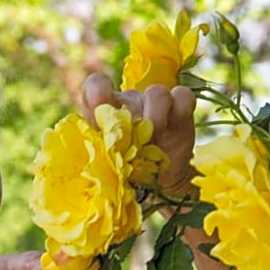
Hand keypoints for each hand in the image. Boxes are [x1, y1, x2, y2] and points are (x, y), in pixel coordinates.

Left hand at [80, 73, 196, 196]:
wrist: (155, 184)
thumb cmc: (122, 170)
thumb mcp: (106, 163)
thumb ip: (98, 152)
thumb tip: (87, 155)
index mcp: (105, 111)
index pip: (96, 85)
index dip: (98, 89)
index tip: (100, 103)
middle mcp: (129, 103)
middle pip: (130, 93)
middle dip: (133, 118)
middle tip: (134, 142)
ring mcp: (155, 104)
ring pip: (158, 93)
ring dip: (156, 117)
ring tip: (154, 139)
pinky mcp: (179, 110)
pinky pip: (183, 96)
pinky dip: (179, 110)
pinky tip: (172, 130)